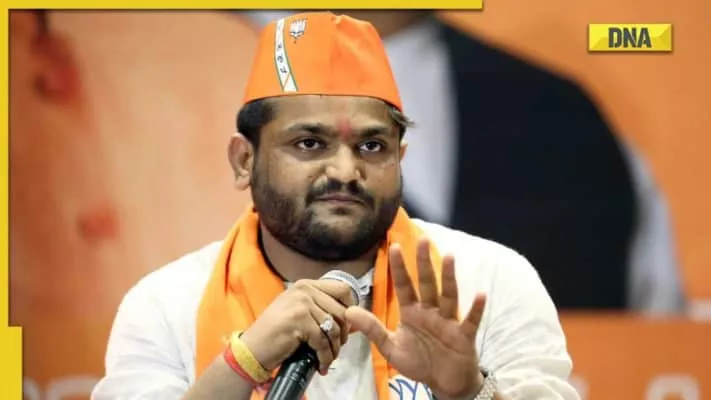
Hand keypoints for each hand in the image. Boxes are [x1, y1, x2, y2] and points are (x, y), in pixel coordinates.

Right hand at [240, 279, 356, 373]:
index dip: (351, 309)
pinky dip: (325, 357)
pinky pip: (323, 342)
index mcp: (306, 285)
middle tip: (337, 347)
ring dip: (334, 348)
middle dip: (344, 333)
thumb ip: (324, 310)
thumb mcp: (300, 313)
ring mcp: (301, 304)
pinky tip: (322, 365)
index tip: (347, 326)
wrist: (252, 349)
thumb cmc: (276, 333)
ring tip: (328, 358)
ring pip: (334, 328)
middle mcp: (304, 290)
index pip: (343, 290)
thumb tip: (355, 320)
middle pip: (342, 311)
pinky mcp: (299, 321)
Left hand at [346, 238, 486, 398]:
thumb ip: (373, 329)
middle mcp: (430, 312)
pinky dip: (475, 308)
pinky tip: (480, 294)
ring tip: (450, 257)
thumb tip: (348, 311)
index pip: (404, 286)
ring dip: (449, 277)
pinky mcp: (463, 335)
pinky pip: (470, 320)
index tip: (394, 246)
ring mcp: (448, 322)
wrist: (444, 383)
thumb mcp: (391, 348)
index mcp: (412, 312)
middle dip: (424, 263)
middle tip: (423, 240)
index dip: (399, 268)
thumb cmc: (420, 361)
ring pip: (448, 296)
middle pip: (427, 284)